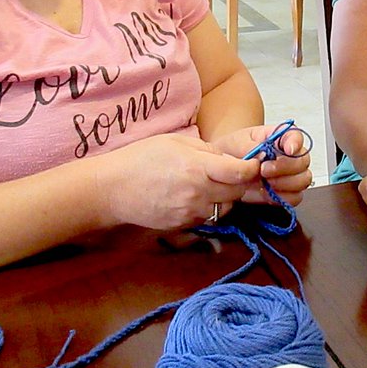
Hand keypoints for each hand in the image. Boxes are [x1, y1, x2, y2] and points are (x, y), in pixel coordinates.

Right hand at [95, 133, 259, 230]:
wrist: (111, 189)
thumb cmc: (141, 158)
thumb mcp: (176, 142)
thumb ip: (207, 150)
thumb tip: (229, 159)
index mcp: (198, 168)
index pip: (241, 173)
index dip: (253, 168)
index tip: (255, 163)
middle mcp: (198, 194)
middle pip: (238, 193)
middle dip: (242, 183)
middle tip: (237, 173)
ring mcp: (190, 213)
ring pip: (225, 208)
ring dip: (226, 197)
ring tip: (212, 183)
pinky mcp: (183, 225)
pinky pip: (207, 217)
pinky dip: (209, 207)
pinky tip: (196, 196)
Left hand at [210, 123, 313, 205]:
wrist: (223, 170)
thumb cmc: (232, 152)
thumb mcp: (235, 143)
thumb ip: (248, 147)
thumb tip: (261, 155)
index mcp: (278, 138)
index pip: (295, 136)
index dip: (296, 143)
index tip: (289, 150)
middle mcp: (288, 156)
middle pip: (303, 160)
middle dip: (286, 167)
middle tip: (264, 170)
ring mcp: (289, 175)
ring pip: (303, 180)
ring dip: (285, 183)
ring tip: (264, 182)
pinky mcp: (285, 192)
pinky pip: (295, 197)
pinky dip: (282, 197)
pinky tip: (267, 193)